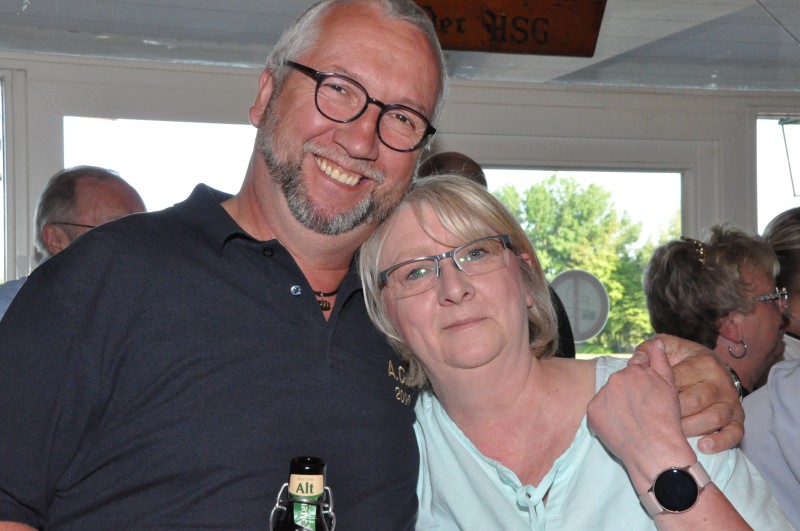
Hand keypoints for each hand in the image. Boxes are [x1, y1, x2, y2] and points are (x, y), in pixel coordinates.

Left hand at [587, 339, 695, 492]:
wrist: (655, 449)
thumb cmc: (666, 419)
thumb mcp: (669, 386)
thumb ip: (660, 361)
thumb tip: (655, 343)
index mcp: (633, 370)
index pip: (633, 368)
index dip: (640, 382)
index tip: (644, 396)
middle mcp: (615, 379)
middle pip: (619, 382)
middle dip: (627, 393)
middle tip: (639, 412)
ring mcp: (602, 395)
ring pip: (607, 397)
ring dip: (615, 405)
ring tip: (629, 421)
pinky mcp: (592, 412)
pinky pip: (597, 412)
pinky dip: (605, 418)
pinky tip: (618, 428)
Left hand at [635, 334, 743, 453]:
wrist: (712, 368)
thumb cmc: (682, 360)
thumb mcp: (669, 348)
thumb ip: (650, 348)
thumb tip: (637, 359)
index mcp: (703, 362)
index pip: (678, 378)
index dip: (659, 390)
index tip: (643, 400)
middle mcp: (720, 381)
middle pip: (696, 400)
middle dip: (673, 413)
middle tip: (654, 422)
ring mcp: (730, 401)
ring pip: (714, 417)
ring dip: (691, 428)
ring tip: (673, 436)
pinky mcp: (738, 419)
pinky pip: (735, 433)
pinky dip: (720, 442)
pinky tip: (703, 447)